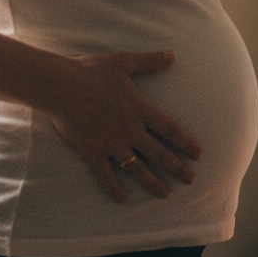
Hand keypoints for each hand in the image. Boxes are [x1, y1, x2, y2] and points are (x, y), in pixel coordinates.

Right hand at [47, 50, 201, 203]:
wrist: (58, 84)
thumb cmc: (91, 70)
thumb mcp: (124, 61)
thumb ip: (150, 61)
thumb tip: (173, 55)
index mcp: (139, 108)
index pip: (171, 130)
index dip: (187, 143)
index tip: (199, 155)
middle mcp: (129, 129)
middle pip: (159, 154)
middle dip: (177, 168)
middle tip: (190, 180)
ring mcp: (111, 143)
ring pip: (137, 169)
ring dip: (153, 183)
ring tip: (166, 194)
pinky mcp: (92, 152)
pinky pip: (106, 176)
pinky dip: (115, 189)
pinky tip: (124, 201)